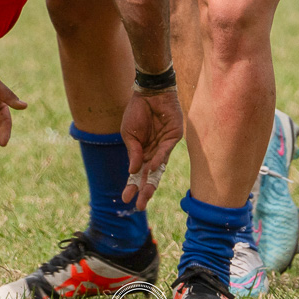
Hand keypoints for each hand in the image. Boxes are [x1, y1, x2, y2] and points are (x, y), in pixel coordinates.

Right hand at [120, 89, 183, 210]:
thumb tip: (133, 172)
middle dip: (144, 191)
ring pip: (158, 168)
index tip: (125, 199)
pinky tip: (151, 167)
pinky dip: (158, 159)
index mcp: (142, 153)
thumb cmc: (137, 111)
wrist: (149, 92)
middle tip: (139, 206)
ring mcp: (164, 146)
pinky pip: (165, 151)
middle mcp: (154, 152)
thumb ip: (133, 152)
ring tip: (145, 192)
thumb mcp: (129, 133)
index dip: (132, 186)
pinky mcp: (173, 137)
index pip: (137, 174)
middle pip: (149, 176)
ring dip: (151, 181)